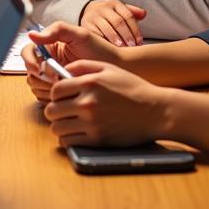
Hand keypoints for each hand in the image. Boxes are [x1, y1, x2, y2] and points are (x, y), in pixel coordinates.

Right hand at [22, 21, 125, 102]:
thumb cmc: (100, 49)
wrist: (117, 69)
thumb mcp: (80, 35)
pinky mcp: (59, 92)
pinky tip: (65, 95)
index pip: (28, 51)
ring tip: (63, 86)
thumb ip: (56, 30)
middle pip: (30, 71)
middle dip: (39, 77)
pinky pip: (45, 97)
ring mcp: (53, 78)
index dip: (29, 60)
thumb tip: (32, 35)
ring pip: (35, 85)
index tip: (38, 68)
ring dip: (44, 88)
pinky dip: (51, 98)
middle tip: (55, 80)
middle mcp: (49, 62)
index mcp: (50, 47)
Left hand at [44, 60, 169, 147]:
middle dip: (54, 109)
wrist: (156, 111)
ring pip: (56, 128)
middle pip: (52, 110)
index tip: (61, 96)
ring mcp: (92, 123)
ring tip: (68, 122)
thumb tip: (62, 71)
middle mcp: (88, 103)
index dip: (55, 93)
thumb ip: (83, 66)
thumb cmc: (132, 87)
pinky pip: (68, 142)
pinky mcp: (97, 140)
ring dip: (59, 125)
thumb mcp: (108, 68)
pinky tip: (75, 133)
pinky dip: (67, 138)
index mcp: (89, 83)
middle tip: (63, 110)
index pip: (55, 90)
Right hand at [80, 0, 146, 47]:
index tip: (139, 42)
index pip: (128, 16)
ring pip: (107, 29)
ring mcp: (94, 16)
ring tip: (122, 48)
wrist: (88, 12)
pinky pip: (96, 34)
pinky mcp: (86, 25)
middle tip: (132, 46)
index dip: (135, 29)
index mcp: (115, 4)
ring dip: (116, 40)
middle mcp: (104, 8)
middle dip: (127, 35)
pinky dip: (103, 42)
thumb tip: (144, 14)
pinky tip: (109, 49)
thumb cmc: (110, 14)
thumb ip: (133, 13)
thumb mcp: (120, 10)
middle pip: (118, 22)